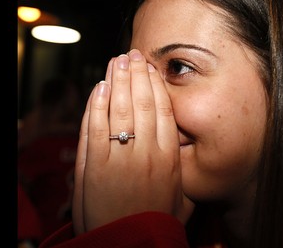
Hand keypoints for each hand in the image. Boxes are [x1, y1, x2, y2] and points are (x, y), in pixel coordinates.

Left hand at [72, 49, 194, 234]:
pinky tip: (98, 87)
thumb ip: (186, 175)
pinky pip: (95, 127)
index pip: (163, 110)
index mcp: (169, 158)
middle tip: (133, 53)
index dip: (155, 85)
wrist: (125, 246)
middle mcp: (146, 152)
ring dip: (117, 81)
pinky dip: (96, 105)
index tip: (151, 67)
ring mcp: (118, 157)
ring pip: (118, 109)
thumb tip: (188, 153)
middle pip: (141, 102)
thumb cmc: (154, 224)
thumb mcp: (183, 202)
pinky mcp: (93, 165)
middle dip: (136, 74)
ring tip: (117, 60)